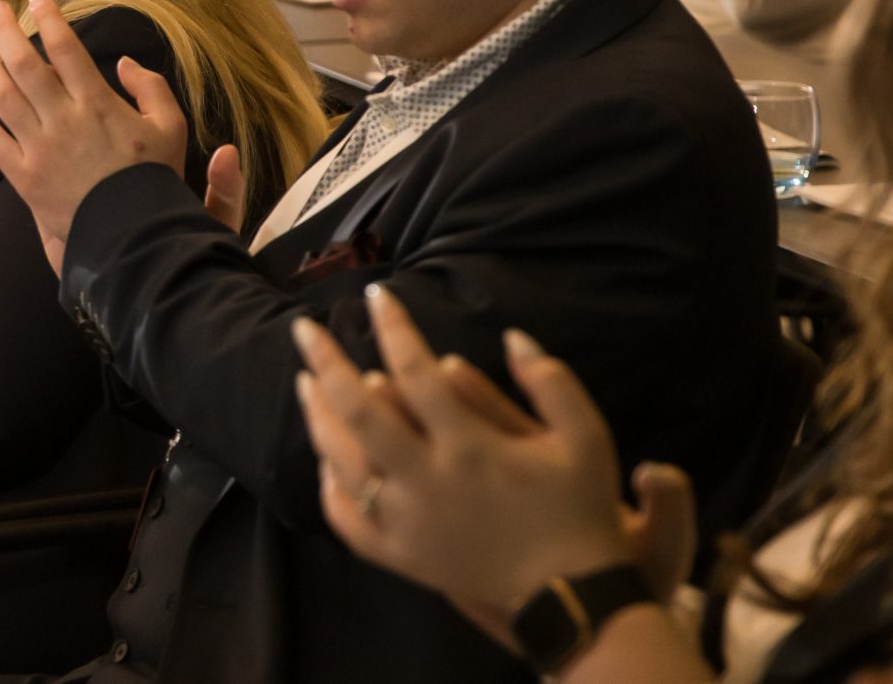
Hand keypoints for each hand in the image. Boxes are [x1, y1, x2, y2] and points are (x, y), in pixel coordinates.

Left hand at [0, 0, 193, 260]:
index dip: (49, 19)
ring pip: (3, 98)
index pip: (65, 49)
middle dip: (7, 32)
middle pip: (24, 65)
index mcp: (98, 103)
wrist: (134, 235)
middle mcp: (63, 120)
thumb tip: (124, 62)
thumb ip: (152, 88)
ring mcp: (39, 148)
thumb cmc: (154, 179)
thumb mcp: (172, 127)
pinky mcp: (24, 177)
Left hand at [293, 287, 674, 635]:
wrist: (573, 597)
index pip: (415, 371)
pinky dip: (328, 484)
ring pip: (341, 461)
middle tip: (305, 330)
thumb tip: (511, 335)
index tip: (377, 296)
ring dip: (317, 417)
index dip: (393, 328)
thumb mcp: (587, 438)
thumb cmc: (579, 509)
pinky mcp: (400, 557)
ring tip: (306, 382)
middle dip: (326, 364)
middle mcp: (428, 481)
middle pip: (358, 411)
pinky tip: (326, 458)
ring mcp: (407, 522)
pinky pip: (346, 518)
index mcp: (470, 446)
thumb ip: (552, 382)